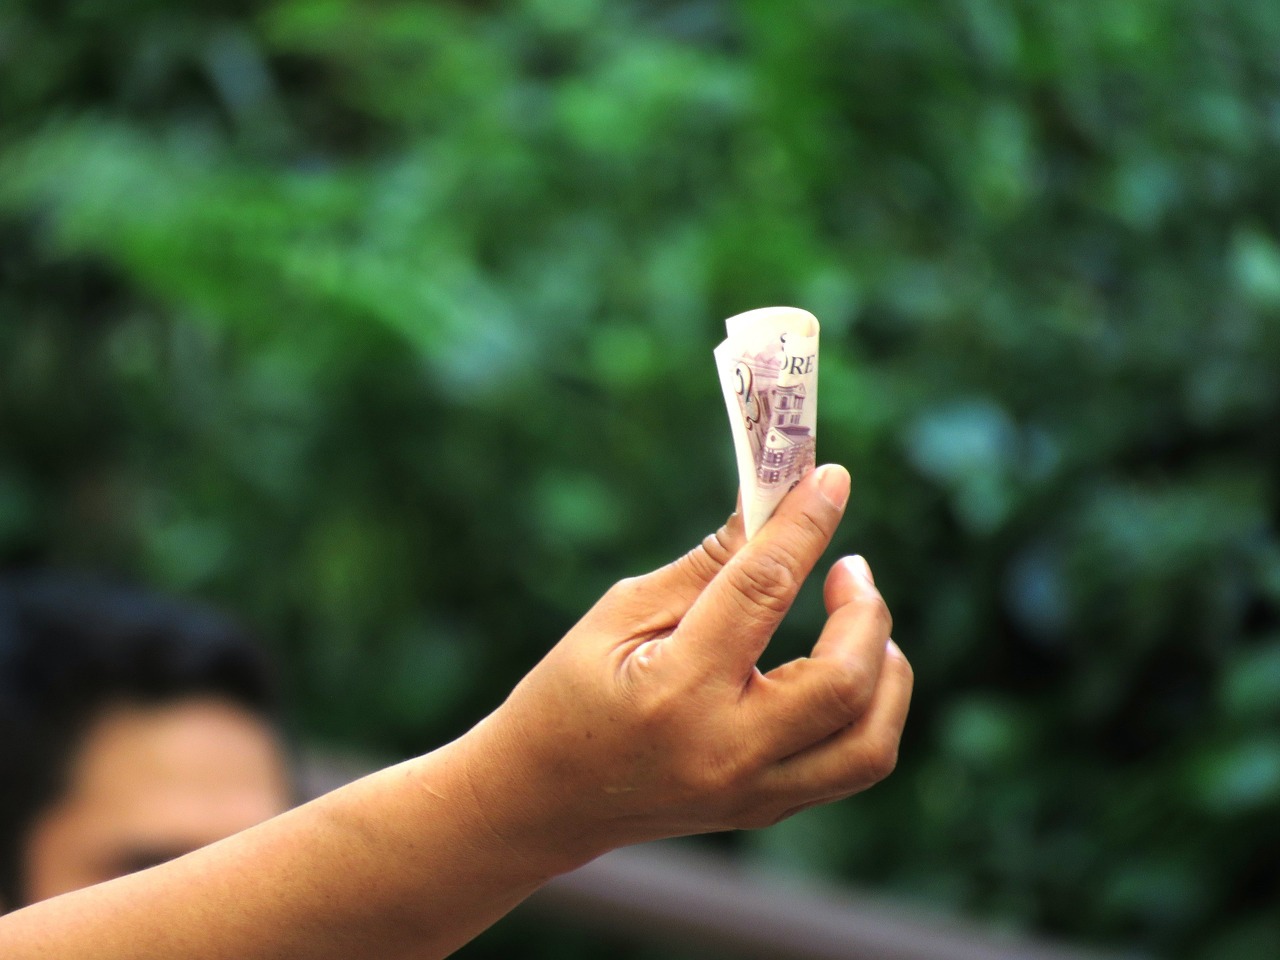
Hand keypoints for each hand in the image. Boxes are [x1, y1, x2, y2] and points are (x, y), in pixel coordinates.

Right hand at [460, 464, 912, 872]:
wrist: (543, 799)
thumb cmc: (569, 692)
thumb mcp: (620, 614)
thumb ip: (706, 566)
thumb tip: (769, 507)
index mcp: (676, 691)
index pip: (764, 591)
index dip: (804, 526)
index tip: (831, 479)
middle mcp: (725, 752)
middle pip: (846, 684)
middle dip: (866, 612)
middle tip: (850, 569)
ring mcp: (751, 794)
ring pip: (870, 744)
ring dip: (885, 670)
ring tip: (861, 623)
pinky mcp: (765, 809)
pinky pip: (849, 764)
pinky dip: (865, 708)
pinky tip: (841, 666)